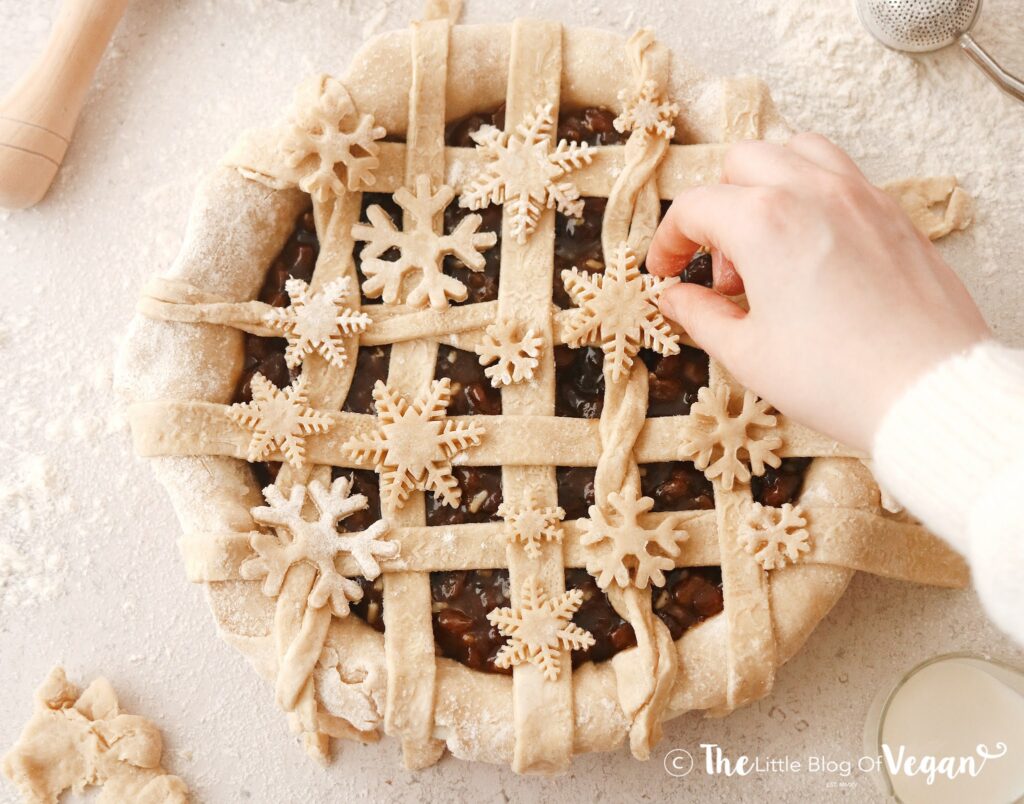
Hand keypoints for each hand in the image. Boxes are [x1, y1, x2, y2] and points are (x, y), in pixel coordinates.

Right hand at [647, 134, 988, 451]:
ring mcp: (859, 195)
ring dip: (767, 184)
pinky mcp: (893, 212)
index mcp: (763, 222)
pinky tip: (811, 249)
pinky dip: (812, 193)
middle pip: (741, 163)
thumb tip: (675, 299)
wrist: (927, 390)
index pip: (694, 207)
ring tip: (767, 243)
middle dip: (717, 207)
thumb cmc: (837, 377)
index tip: (667, 271)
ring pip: (795, 151)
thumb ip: (700, 316)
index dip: (669, 241)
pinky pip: (841, 175)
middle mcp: (811, 191)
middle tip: (720, 267)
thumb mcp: (747, 354)